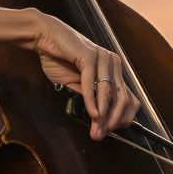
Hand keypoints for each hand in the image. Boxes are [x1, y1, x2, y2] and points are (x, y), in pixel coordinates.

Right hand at [27, 12, 139, 139]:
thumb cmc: (60, 60)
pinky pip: (92, 83)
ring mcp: (102, 58)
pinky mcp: (89, 56)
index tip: (109, 132)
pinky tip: (92, 115)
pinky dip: (92, 101)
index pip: (128, 98)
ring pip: (109, 92)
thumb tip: (100, 123)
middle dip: (112, 120)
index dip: (122, 118)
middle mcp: (112, 62)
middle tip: (100, 135)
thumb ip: (90, 98)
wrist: (44, 37)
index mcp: (113, 69)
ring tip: (96, 130)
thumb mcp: (78, 84)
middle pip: (122, 97)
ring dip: (103, 114)